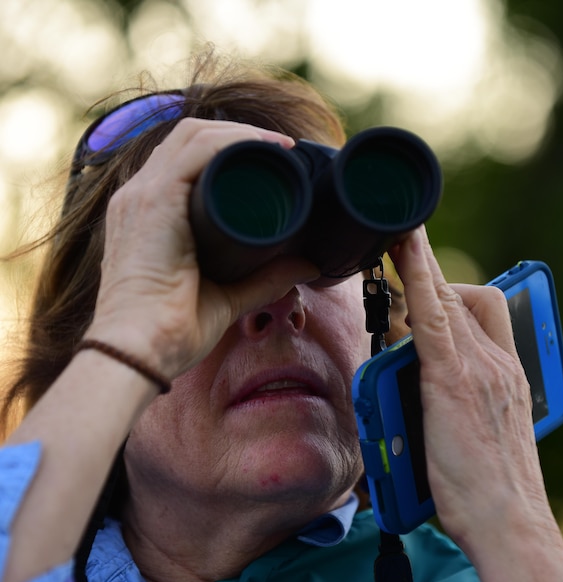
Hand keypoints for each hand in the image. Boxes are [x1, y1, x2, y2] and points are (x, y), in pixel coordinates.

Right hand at [85, 118, 318, 379]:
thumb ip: (266, 279)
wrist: (139, 351)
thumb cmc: (172, 331)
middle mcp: (139, 195)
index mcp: (149, 213)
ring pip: (193, 135)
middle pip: (190, 138)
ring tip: (280, 146)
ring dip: (240, 133)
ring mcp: (142, 194)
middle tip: (284, 150)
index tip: (272, 161)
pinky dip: (231, 141)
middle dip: (239, 135)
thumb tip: (307, 266)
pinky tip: (262, 147)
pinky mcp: (153, 201)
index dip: (228, 149)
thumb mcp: (230, 296)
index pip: (185, 159)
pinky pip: (194, 150)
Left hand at [389, 227, 543, 540]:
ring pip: (447, 298)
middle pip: (465, 299)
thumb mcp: (490, 440)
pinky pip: (432, 316)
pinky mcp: (453, 380)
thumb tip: (437, 397)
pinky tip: (403, 251)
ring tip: (399, 243)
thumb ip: (469, 407)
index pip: (488, 312)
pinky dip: (416, 278)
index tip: (439, 273)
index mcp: (510, 376)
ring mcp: (479, 368)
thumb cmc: (496, 494)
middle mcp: (499, 363)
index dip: (461, 287)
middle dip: (433, 275)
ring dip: (421, 266)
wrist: (511, 522)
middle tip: (406, 253)